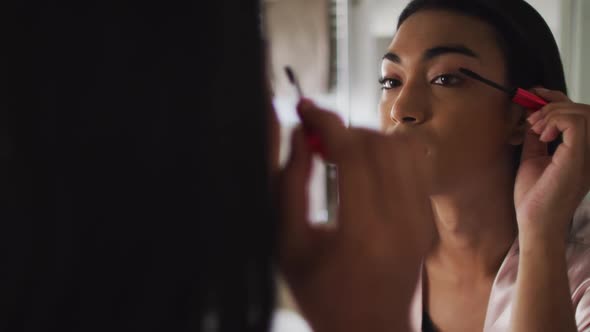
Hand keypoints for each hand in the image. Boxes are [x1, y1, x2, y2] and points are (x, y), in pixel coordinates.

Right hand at [278, 99, 434, 331]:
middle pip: (380, 142)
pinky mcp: (428, 221)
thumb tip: (298, 135)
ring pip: (402, 147)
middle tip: (317, 136)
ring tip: (339, 152)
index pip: (351, 151)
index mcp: (363, 232)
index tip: (306, 108)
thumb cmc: (324, 297)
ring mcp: (421, 222)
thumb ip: (288, 186)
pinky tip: (364, 167)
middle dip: (344, 128)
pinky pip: (415, 166)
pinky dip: (388, 153)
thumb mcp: (289, 246)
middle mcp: (401, 223)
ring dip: (368, 137)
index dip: (325, 120)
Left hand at [514, 88, 589, 247]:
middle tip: (530, 116)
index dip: (557, 99)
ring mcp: (589, 155)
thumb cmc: (535, 199)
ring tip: (534, 126)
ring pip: (583, 112)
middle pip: (584, 110)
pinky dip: (556, 120)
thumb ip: (537, 139)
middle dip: (553, 102)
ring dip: (553, 112)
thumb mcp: (533, 159)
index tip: (533, 96)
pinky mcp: (579, 158)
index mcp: (583, 152)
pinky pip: (577, 123)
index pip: (579, 116)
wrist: (535, 223)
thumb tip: (532, 117)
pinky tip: (541, 134)